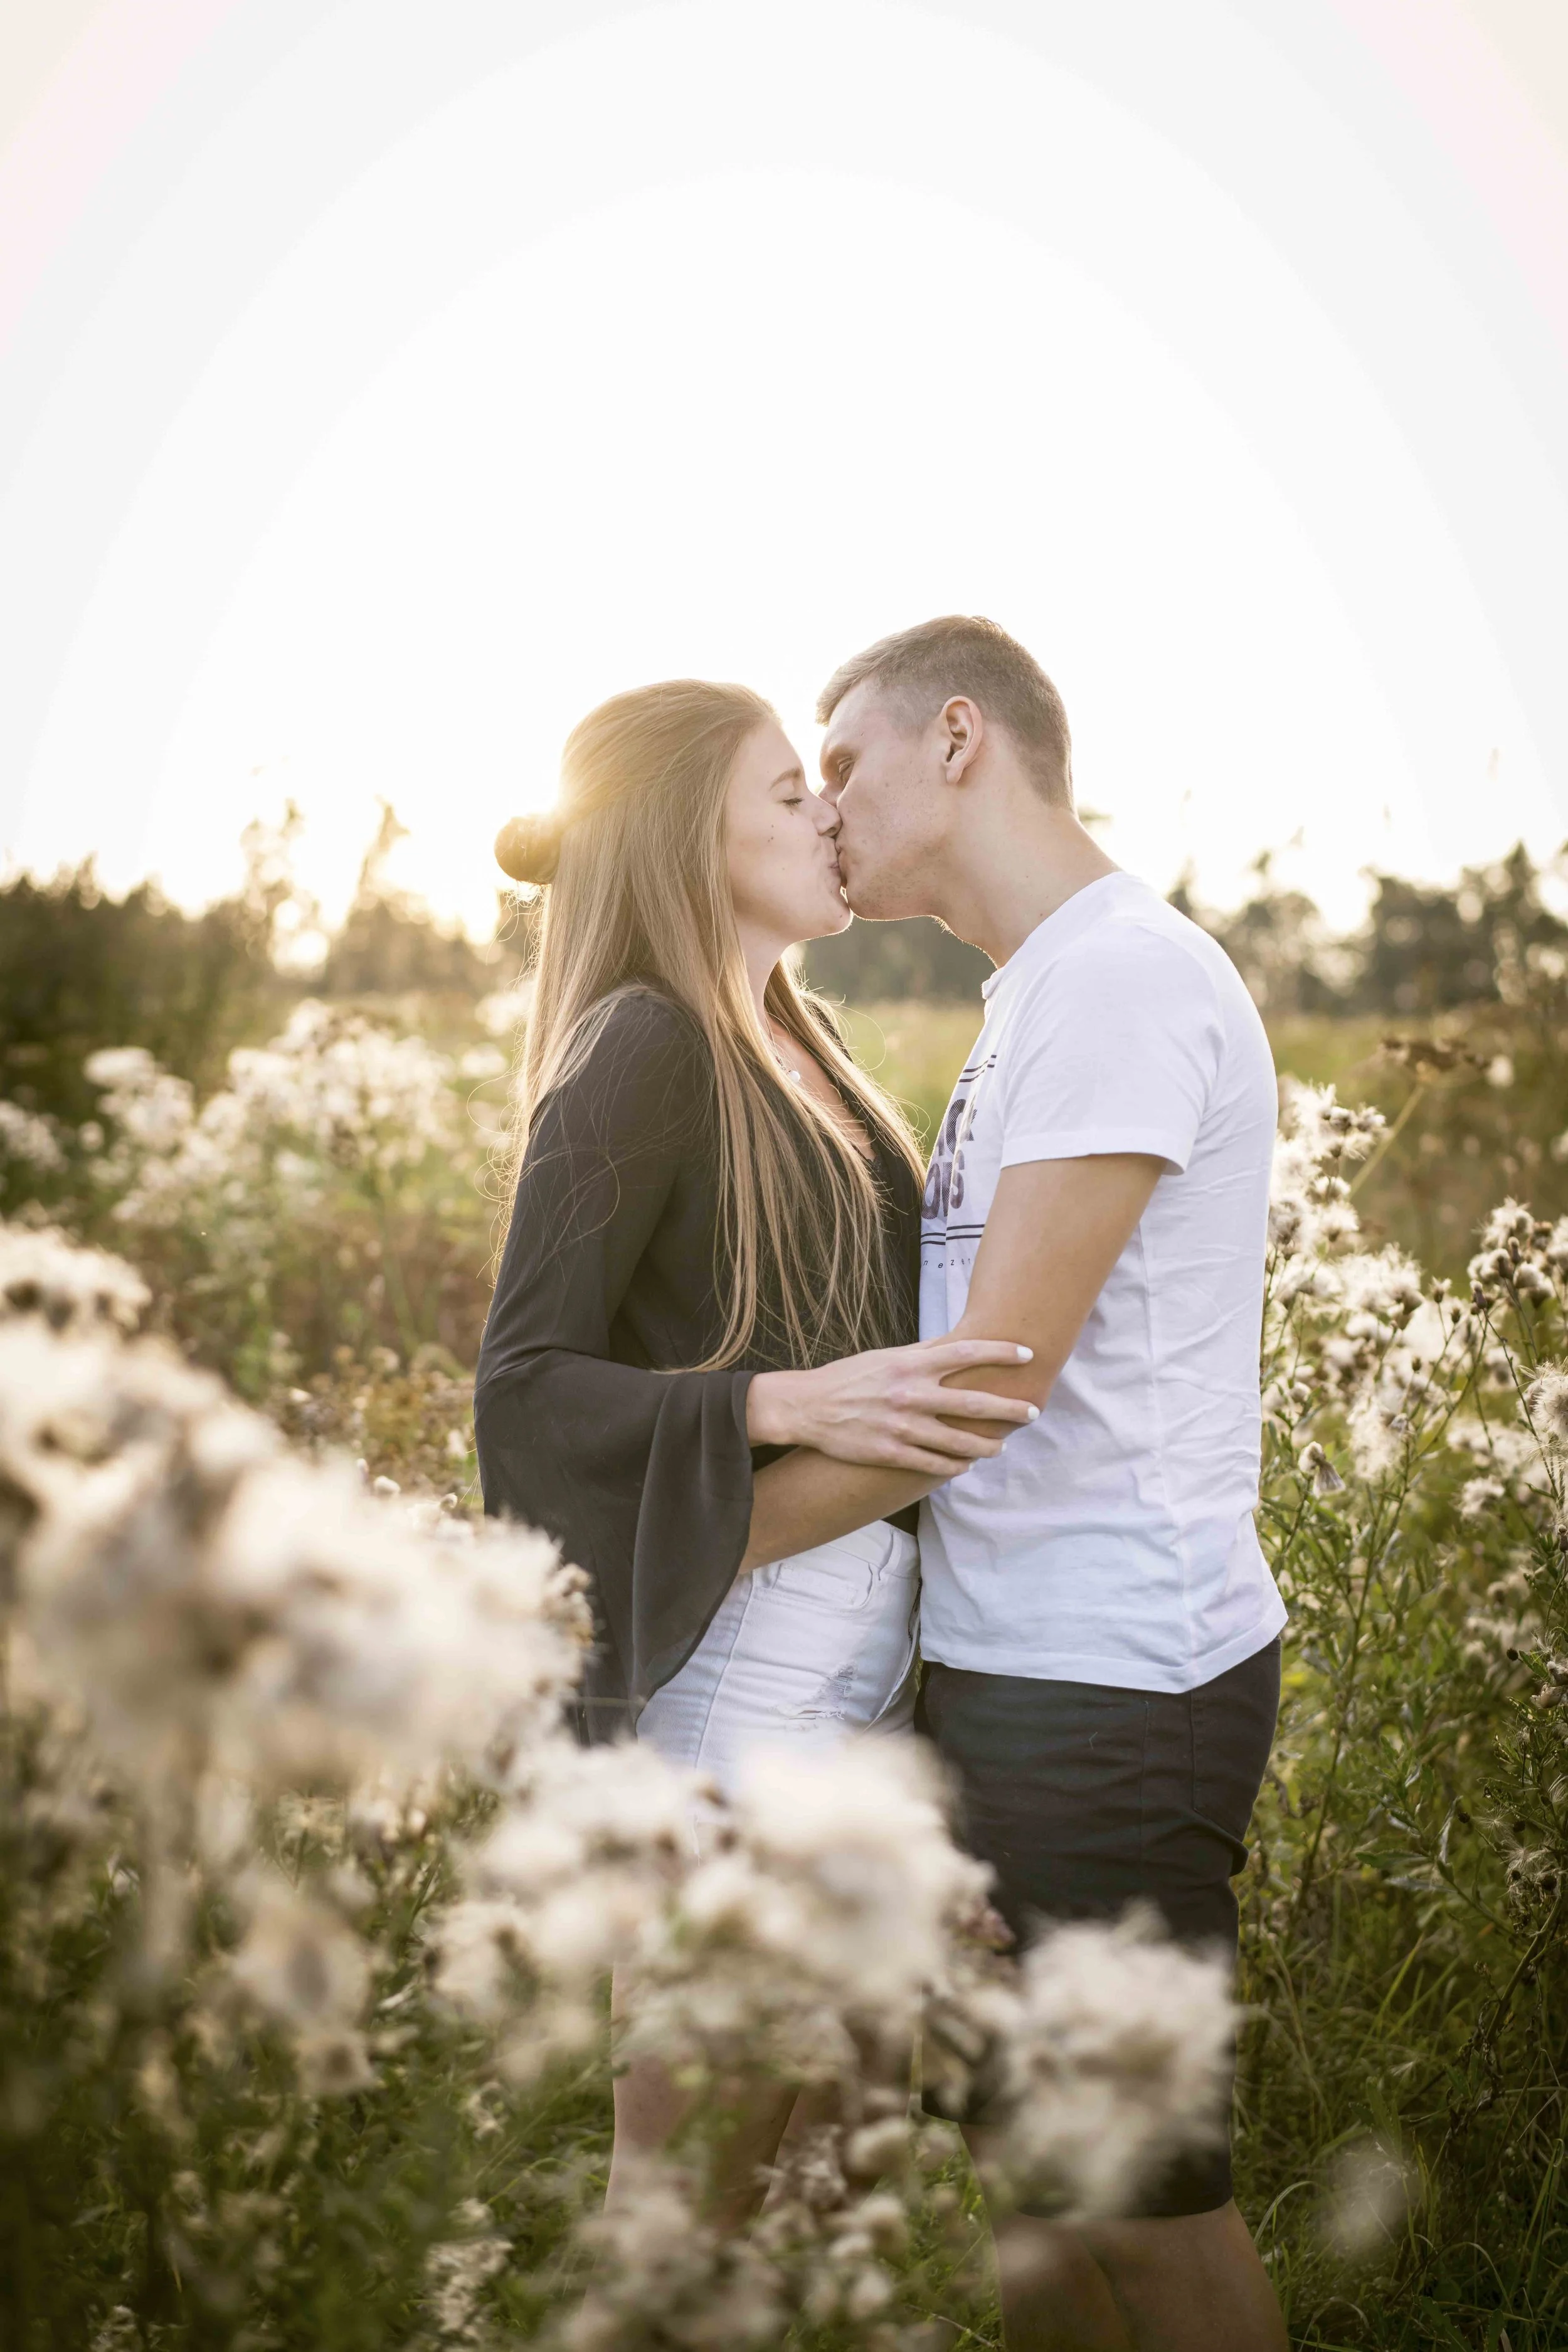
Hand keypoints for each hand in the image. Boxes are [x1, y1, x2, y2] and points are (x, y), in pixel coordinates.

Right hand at [745, 1337, 1037, 1475]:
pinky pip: (933, 1464)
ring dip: (987, 1445)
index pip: (967, 1352)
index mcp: (911, 1364)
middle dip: (1009, 1409)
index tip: (1028, 1354)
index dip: (1001, 1353)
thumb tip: (956, 1345)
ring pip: (959, 1441)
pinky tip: (966, 1466)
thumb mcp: (885, 1358)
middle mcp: (911, 1394)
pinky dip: (954, 1466)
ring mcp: (903, 1426)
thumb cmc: (849, 1378)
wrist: (808, 1407)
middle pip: (974, 1403)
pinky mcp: (891, 1453)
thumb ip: (922, 1355)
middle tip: (1033, 1412)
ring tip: (1001, 1447)